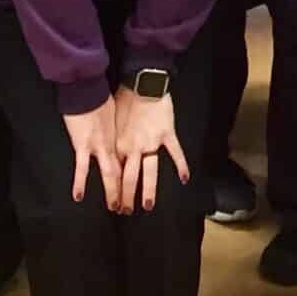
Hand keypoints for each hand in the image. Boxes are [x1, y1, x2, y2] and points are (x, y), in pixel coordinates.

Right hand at [63, 97, 122, 208]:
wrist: (87, 88)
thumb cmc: (101, 96)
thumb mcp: (116, 112)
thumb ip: (118, 125)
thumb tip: (123, 129)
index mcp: (122, 137)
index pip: (129, 161)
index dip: (132, 176)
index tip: (137, 190)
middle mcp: (114, 145)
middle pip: (123, 171)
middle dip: (127, 191)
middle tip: (129, 208)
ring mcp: (99, 147)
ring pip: (110, 174)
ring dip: (113, 192)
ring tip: (115, 208)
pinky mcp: (82, 145)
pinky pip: (81, 168)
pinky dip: (79, 183)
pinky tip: (78, 197)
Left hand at [109, 86, 188, 214]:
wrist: (142, 83)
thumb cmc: (125, 97)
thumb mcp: (113, 119)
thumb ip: (114, 138)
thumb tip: (111, 150)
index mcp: (119, 144)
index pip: (115, 171)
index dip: (113, 188)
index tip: (113, 202)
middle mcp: (134, 147)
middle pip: (130, 178)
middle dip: (127, 197)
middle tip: (126, 211)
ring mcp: (152, 143)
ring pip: (150, 172)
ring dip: (148, 190)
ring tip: (148, 205)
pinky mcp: (167, 135)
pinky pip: (175, 154)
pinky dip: (181, 166)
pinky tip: (185, 178)